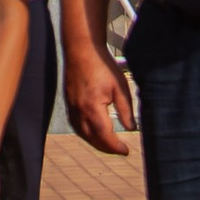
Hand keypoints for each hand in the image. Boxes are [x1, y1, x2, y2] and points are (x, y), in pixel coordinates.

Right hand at [63, 39, 136, 154]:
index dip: (115, 147)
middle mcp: (79, 110)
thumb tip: (131, 128)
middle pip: (92, 138)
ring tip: (108, 144)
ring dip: (95, 142)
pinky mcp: (68, 102)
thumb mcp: (120, 87)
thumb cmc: (102, 65)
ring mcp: (72, 107)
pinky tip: (93, 132)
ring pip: (82, 133)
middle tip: (119, 150)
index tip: (126, 150)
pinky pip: (75, 125)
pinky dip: (85, 133)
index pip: (104, 136)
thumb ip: (125, 110)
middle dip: (106, 148)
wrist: (82, 49)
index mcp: (93, 108)